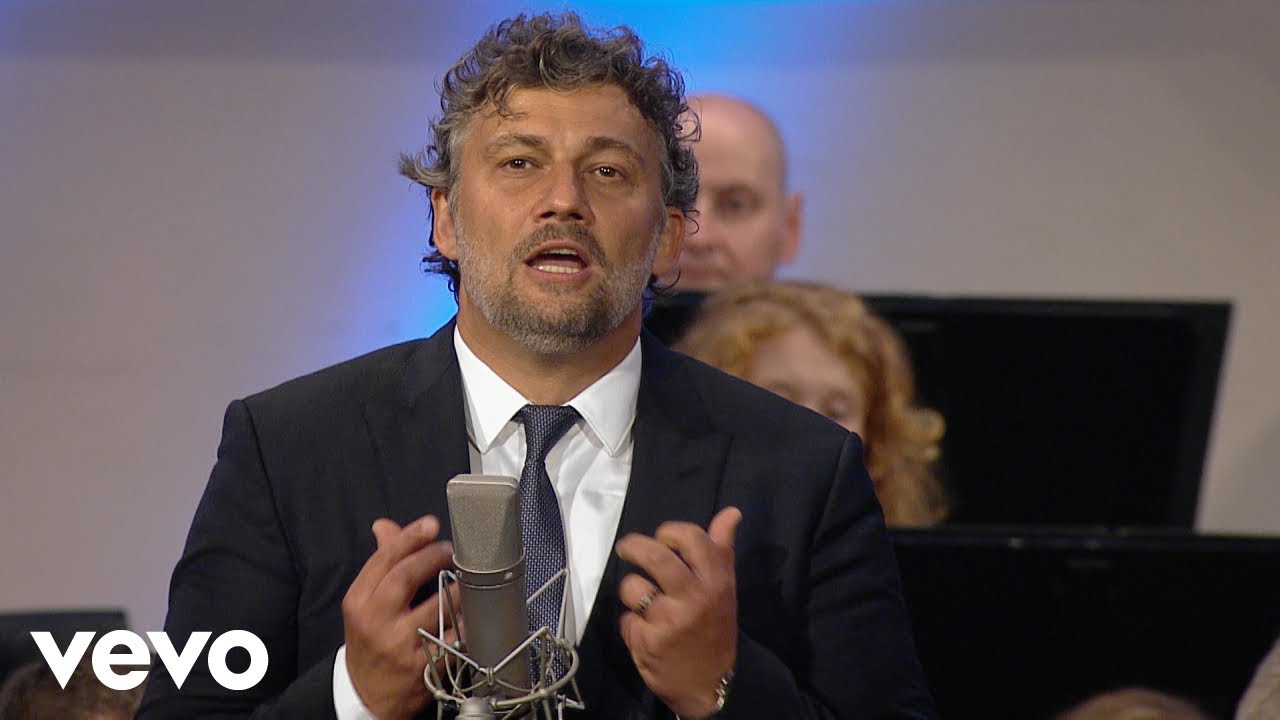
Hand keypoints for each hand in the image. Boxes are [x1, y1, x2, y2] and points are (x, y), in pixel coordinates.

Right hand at [341, 516, 457, 719]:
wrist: (366, 696)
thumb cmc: (369, 642)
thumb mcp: (364, 604)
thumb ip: (381, 563)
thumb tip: (386, 526)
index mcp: (358, 602)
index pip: (384, 560)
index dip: (410, 538)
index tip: (430, 524)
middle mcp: (376, 622)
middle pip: (406, 577)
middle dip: (433, 556)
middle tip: (449, 549)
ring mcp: (400, 645)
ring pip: (436, 606)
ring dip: (456, 587)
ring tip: (464, 579)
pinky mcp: (422, 666)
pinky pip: (453, 636)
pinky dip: (465, 620)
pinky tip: (471, 611)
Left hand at [615, 507, 741, 718]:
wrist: (713, 686)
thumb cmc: (716, 629)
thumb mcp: (725, 589)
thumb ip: (722, 549)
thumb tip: (731, 512)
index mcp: (715, 581)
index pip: (690, 537)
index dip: (669, 531)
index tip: (662, 538)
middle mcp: (693, 598)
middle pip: (654, 556)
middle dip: (633, 546)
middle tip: (627, 549)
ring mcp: (669, 621)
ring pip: (632, 587)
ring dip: (631, 590)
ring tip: (641, 599)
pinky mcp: (647, 642)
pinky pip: (626, 618)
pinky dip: (631, 622)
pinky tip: (644, 629)